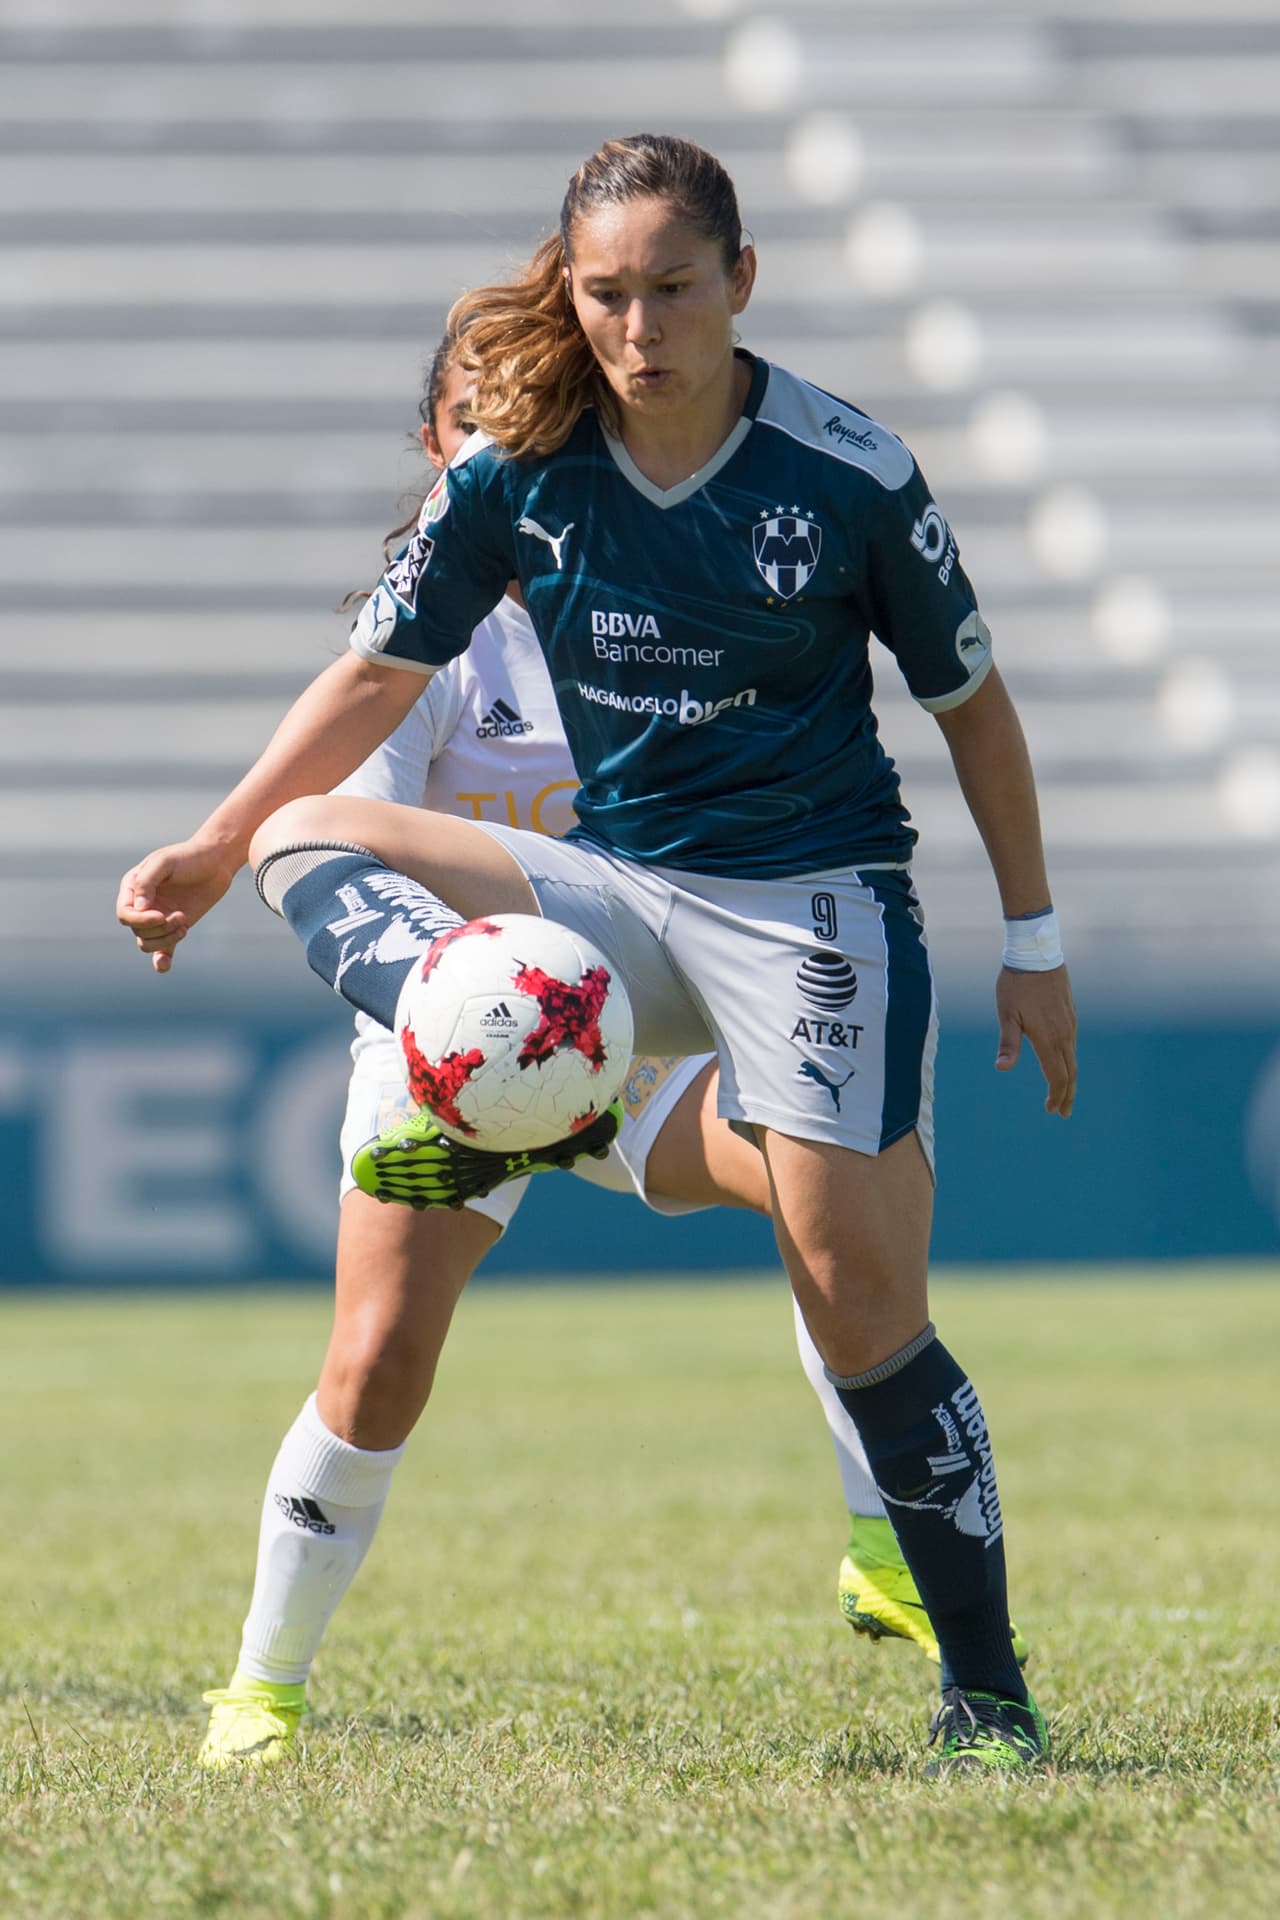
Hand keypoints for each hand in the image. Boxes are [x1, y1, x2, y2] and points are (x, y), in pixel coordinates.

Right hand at [116, 840, 239, 972]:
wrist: (216, 862)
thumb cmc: (189, 857)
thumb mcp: (164, 862)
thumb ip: (146, 882)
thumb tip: (139, 909)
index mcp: (133, 888)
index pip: (125, 914)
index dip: (139, 920)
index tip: (161, 916)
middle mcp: (143, 905)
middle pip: (137, 931)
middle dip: (159, 928)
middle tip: (181, 916)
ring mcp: (158, 918)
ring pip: (148, 942)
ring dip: (166, 939)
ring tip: (184, 925)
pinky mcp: (174, 928)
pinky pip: (162, 951)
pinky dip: (161, 961)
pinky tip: (164, 965)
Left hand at [995, 964, 1076, 1115]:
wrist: (1036, 953)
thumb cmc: (1016, 984)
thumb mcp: (1006, 1014)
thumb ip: (1008, 1043)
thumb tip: (1001, 1068)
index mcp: (1048, 1037)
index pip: (1057, 1075)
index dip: (1056, 1095)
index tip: (1051, 1110)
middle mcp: (1064, 1034)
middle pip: (1071, 1072)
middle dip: (1067, 1094)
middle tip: (1063, 1112)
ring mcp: (1070, 1023)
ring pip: (1073, 1058)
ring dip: (1070, 1079)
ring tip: (1064, 1093)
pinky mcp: (1071, 1014)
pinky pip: (1072, 1044)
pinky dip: (1069, 1061)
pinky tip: (1063, 1063)